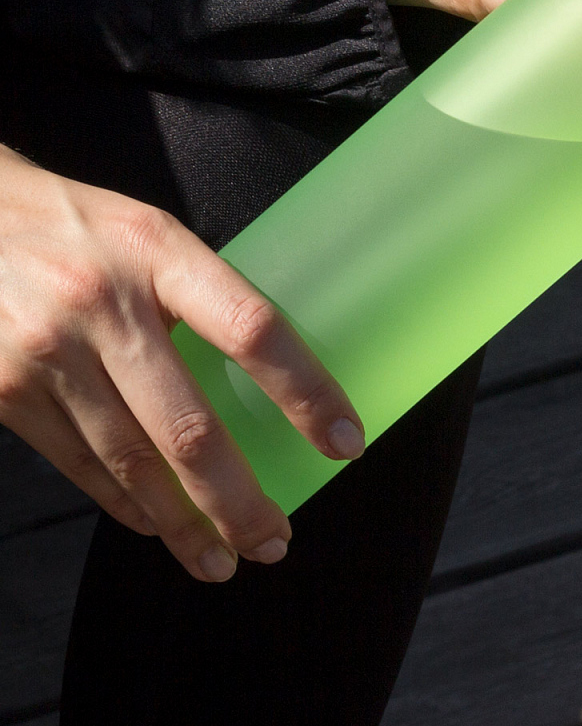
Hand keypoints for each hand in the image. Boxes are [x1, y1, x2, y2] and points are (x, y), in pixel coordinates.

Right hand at [0, 146, 364, 581]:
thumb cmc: (79, 226)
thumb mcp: (150, 234)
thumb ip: (202, 293)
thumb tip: (268, 369)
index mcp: (158, 252)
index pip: (253, 331)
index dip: (306, 392)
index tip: (345, 439)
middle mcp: (102, 306)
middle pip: (189, 426)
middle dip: (240, 499)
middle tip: (276, 540)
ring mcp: (47, 354)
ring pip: (132, 464)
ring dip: (185, 524)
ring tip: (225, 558)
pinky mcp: (4, 391)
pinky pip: (81, 465)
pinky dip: (128, 505)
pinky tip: (161, 526)